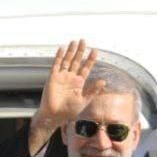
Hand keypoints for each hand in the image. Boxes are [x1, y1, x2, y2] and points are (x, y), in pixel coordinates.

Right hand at [29, 38, 104, 155]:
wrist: (54, 115)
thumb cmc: (69, 111)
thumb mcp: (84, 100)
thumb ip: (92, 90)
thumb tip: (103, 81)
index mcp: (79, 83)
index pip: (86, 68)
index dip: (90, 59)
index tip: (95, 51)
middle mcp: (71, 78)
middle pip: (77, 61)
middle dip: (80, 51)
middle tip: (84, 41)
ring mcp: (62, 76)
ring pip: (67, 61)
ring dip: (71, 51)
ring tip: (75, 42)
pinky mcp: (53, 77)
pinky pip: (57, 64)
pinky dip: (59, 56)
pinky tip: (62, 48)